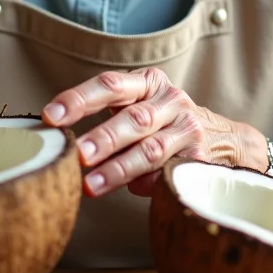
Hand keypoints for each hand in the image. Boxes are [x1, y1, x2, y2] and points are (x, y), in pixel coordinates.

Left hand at [41, 67, 254, 197]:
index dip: (79, 100)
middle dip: (103, 137)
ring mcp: (188, 129)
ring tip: (91, 184)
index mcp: (147, 82)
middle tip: (77, 154)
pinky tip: (132, 190)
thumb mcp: (137, 107)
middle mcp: (170, 100)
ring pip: (150, 149)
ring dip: (118, 169)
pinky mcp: (199, 158)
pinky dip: (147, 183)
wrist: (222, 138)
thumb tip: (60, 146)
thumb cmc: (161, 122)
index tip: (51, 116)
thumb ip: (105, 120)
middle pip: (133, 118)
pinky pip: (168, 173)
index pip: (109, 85)